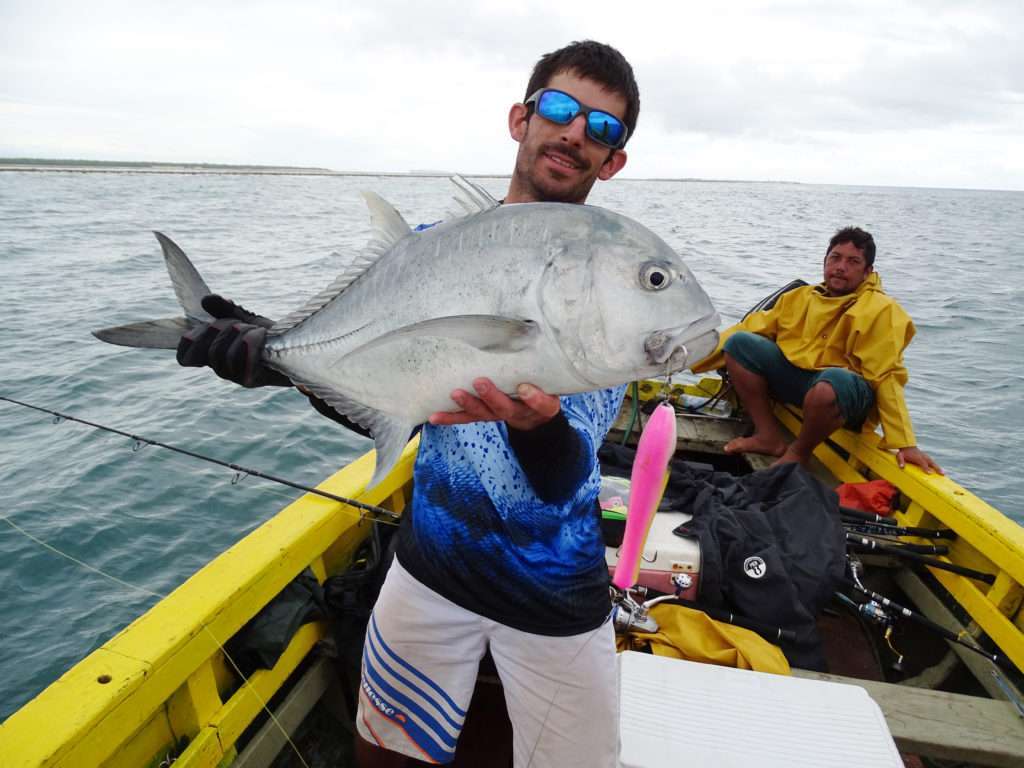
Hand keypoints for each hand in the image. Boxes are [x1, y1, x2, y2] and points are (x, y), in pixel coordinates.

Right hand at [176, 295, 290, 387]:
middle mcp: (222, 368)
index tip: (200, 329)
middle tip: (240, 323)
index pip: (187, 356)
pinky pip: (241, 362)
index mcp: (215, 354)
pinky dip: (250, 342)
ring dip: (239, 335)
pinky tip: (260, 335)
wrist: (298, 351)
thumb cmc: (270, 337)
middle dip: (223, 329)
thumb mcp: (246, 319)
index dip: (187, 343)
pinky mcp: (251, 379)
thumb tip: (207, 300)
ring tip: (254, 329)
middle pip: (207, 349)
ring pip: (222, 355)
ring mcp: (235, 376)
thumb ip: (226, 310)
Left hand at [428, 378, 560, 430]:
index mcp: (541, 405)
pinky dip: (450, 418)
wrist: (533, 415)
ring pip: (482, 413)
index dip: (533, 398)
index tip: (524, 388)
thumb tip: (535, 336)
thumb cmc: (542, 388)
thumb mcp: (551, 381)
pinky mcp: (483, 416)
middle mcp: (517, 412)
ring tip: (455, 394)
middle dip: (491, 396)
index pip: (540, 404)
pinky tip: (434, 417)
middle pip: (504, 408)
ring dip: (468, 404)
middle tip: (480, 382)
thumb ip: (545, 367)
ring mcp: (497, 415)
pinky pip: (466, 418)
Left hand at [896, 446, 943, 474]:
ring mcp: (925, 456)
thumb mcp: (900, 456)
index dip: (926, 468)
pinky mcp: (926, 457)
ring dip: (938, 468)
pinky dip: (936, 466)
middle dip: (937, 468)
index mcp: (917, 457)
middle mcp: (923, 457)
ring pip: (933, 462)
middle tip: (942, 474)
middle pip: (931, 463)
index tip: (930, 473)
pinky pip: (932, 462)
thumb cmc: (904, 452)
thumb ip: (900, 461)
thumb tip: (901, 467)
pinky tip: (939, 470)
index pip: (923, 463)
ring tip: (944, 473)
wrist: (907, 445)